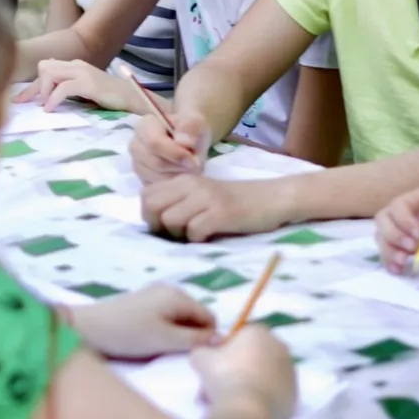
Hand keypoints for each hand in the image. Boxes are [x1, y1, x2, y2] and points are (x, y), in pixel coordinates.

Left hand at [13, 59, 140, 111]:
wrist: (134, 100)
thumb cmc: (110, 101)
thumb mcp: (84, 94)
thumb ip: (68, 90)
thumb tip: (45, 98)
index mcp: (75, 67)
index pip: (45, 69)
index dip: (30, 86)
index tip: (18, 101)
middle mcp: (77, 65)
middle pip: (44, 68)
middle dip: (33, 88)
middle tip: (29, 106)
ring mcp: (83, 72)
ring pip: (50, 73)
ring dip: (43, 91)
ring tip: (45, 107)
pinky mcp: (89, 83)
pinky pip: (63, 87)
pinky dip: (53, 98)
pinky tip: (50, 109)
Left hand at [66, 284, 217, 360]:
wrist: (87, 328)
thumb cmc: (129, 334)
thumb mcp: (166, 340)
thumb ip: (196, 340)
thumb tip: (223, 339)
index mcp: (178, 295)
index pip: (209, 316)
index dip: (208, 337)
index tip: (193, 354)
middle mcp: (169, 289)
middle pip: (195, 315)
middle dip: (191, 335)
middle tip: (174, 352)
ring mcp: (154, 294)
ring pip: (180, 317)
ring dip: (177, 334)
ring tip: (160, 347)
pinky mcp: (141, 302)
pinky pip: (165, 317)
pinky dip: (164, 330)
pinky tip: (150, 340)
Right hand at [129, 106, 209, 183]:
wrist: (190, 139)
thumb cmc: (191, 128)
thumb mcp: (196, 120)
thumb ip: (190, 125)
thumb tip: (182, 142)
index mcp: (146, 124)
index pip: (154, 142)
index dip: (174, 154)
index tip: (193, 159)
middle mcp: (136, 143)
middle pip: (155, 162)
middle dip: (177, 167)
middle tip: (194, 165)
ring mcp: (137, 162)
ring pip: (155, 177)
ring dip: (176, 176)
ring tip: (188, 169)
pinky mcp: (142, 178)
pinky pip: (155, 187)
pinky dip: (171, 185)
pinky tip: (180, 175)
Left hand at [143, 175, 285, 241]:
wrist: (272, 198)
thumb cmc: (236, 202)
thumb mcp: (202, 196)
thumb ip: (180, 202)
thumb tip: (155, 222)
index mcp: (183, 180)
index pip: (146, 196)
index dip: (150, 215)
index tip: (166, 226)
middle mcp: (191, 185)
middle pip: (152, 207)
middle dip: (159, 226)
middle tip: (178, 234)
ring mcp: (206, 198)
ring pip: (170, 219)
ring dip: (179, 234)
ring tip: (196, 235)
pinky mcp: (221, 213)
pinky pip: (194, 230)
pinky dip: (198, 239)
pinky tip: (210, 236)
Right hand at [192, 325, 296, 418]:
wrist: (246, 406)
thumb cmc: (224, 374)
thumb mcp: (200, 357)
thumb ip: (203, 349)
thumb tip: (205, 351)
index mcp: (258, 332)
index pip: (244, 335)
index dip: (230, 348)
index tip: (219, 362)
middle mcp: (279, 347)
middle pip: (257, 354)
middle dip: (242, 365)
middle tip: (224, 381)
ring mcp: (290, 371)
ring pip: (267, 373)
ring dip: (253, 380)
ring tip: (235, 395)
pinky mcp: (294, 393)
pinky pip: (275, 391)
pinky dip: (264, 395)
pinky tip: (250, 403)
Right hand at [375, 185, 418, 274]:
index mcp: (415, 199)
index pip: (398, 206)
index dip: (403, 220)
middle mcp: (404, 214)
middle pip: (384, 221)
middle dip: (393, 236)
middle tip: (411, 248)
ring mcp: (403, 231)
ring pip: (383, 237)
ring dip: (388, 250)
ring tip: (402, 263)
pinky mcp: (407, 247)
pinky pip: (390, 252)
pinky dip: (390, 261)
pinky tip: (398, 270)